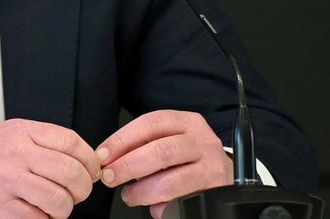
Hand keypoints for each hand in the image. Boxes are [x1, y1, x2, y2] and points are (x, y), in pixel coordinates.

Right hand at [0, 118, 100, 218]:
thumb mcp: (7, 137)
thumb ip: (42, 143)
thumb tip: (86, 160)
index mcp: (20, 132)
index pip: (72, 142)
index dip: (90, 160)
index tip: (92, 170)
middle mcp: (15, 155)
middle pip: (73, 173)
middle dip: (83, 188)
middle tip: (77, 193)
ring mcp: (9, 184)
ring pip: (61, 202)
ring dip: (63, 209)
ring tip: (51, 206)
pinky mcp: (3, 212)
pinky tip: (32, 213)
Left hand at [96, 110, 232, 218]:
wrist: (226, 177)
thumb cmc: (190, 159)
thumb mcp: (171, 143)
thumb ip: (144, 148)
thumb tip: (111, 162)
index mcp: (186, 122)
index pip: (150, 123)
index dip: (122, 139)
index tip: (103, 155)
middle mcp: (202, 140)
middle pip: (160, 150)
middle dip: (128, 165)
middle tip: (110, 177)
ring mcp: (212, 165)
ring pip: (171, 180)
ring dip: (143, 191)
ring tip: (130, 196)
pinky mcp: (215, 189)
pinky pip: (183, 199)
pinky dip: (164, 205)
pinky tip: (155, 207)